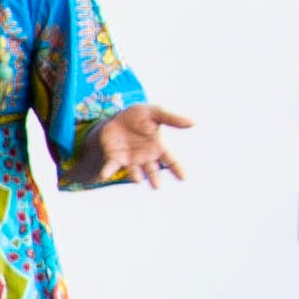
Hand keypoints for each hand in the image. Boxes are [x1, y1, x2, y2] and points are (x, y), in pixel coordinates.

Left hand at [81, 103, 195, 188]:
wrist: (117, 117)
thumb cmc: (140, 116)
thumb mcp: (156, 113)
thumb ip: (172, 119)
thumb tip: (194, 122)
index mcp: (158, 147)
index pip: (170, 160)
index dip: (177, 169)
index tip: (184, 178)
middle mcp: (146, 157)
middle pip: (152, 170)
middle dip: (155, 178)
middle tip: (158, 186)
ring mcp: (130, 159)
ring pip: (134, 172)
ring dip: (135, 176)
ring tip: (138, 180)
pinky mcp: (115, 158)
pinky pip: (111, 166)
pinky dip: (108, 171)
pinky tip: (104, 175)